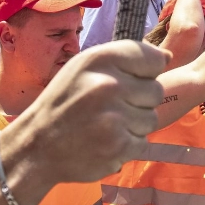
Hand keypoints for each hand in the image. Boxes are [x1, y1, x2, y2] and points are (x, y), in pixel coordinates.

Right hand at [13, 40, 168, 181]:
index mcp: (100, 60)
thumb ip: (125, 58)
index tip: (127, 82)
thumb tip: (167, 59)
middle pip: (156, 91)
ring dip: (134, 125)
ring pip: (151, 118)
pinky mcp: (118, 146)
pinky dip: (128, 145)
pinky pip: (143, 142)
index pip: (153, 59)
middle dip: (140, 101)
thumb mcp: (84, 67)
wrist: (37, 146)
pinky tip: (105, 141)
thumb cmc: (64, 102)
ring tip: (106, 125)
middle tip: (111, 108)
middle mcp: (108, 85)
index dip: (146, 73)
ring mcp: (114, 117)